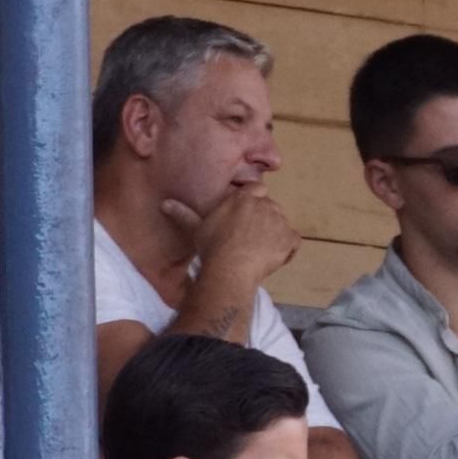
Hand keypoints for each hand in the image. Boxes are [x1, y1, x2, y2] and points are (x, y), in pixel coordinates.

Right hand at [166, 184, 299, 284]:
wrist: (230, 268)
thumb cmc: (212, 247)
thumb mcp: (196, 228)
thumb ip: (184, 214)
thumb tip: (164, 204)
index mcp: (243, 198)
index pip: (257, 190)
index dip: (254, 203)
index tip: (246, 218)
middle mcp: (264, 204)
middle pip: (270, 208)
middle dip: (264, 221)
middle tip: (250, 240)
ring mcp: (279, 221)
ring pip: (281, 224)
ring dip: (275, 235)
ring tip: (258, 252)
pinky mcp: (290, 238)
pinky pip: (293, 242)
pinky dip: (287, 250)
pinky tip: (271, 260)